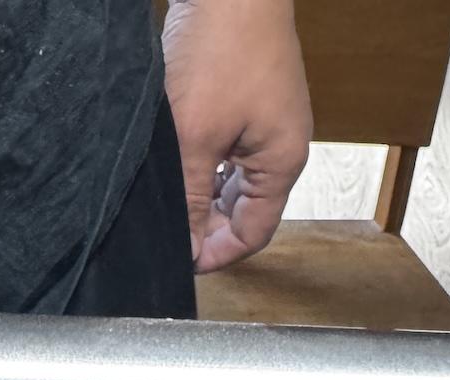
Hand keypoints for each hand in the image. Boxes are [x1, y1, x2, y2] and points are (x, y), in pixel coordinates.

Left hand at [163, 0, 313, 273]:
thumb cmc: (222, 47)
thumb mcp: (193, 136)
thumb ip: (189, 197)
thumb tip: (185, 245)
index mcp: (282, 163)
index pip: (253, 234)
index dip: (215, 254)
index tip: (179, 262)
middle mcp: (283, 148)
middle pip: (245, 211)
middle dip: (207, 226)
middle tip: (166, 231)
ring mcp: (270, 124)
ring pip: (235, 182)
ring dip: (203, 196)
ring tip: (168, 199)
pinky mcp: (253, 103)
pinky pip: (231, 152)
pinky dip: (206, 166)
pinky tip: (179, 164)